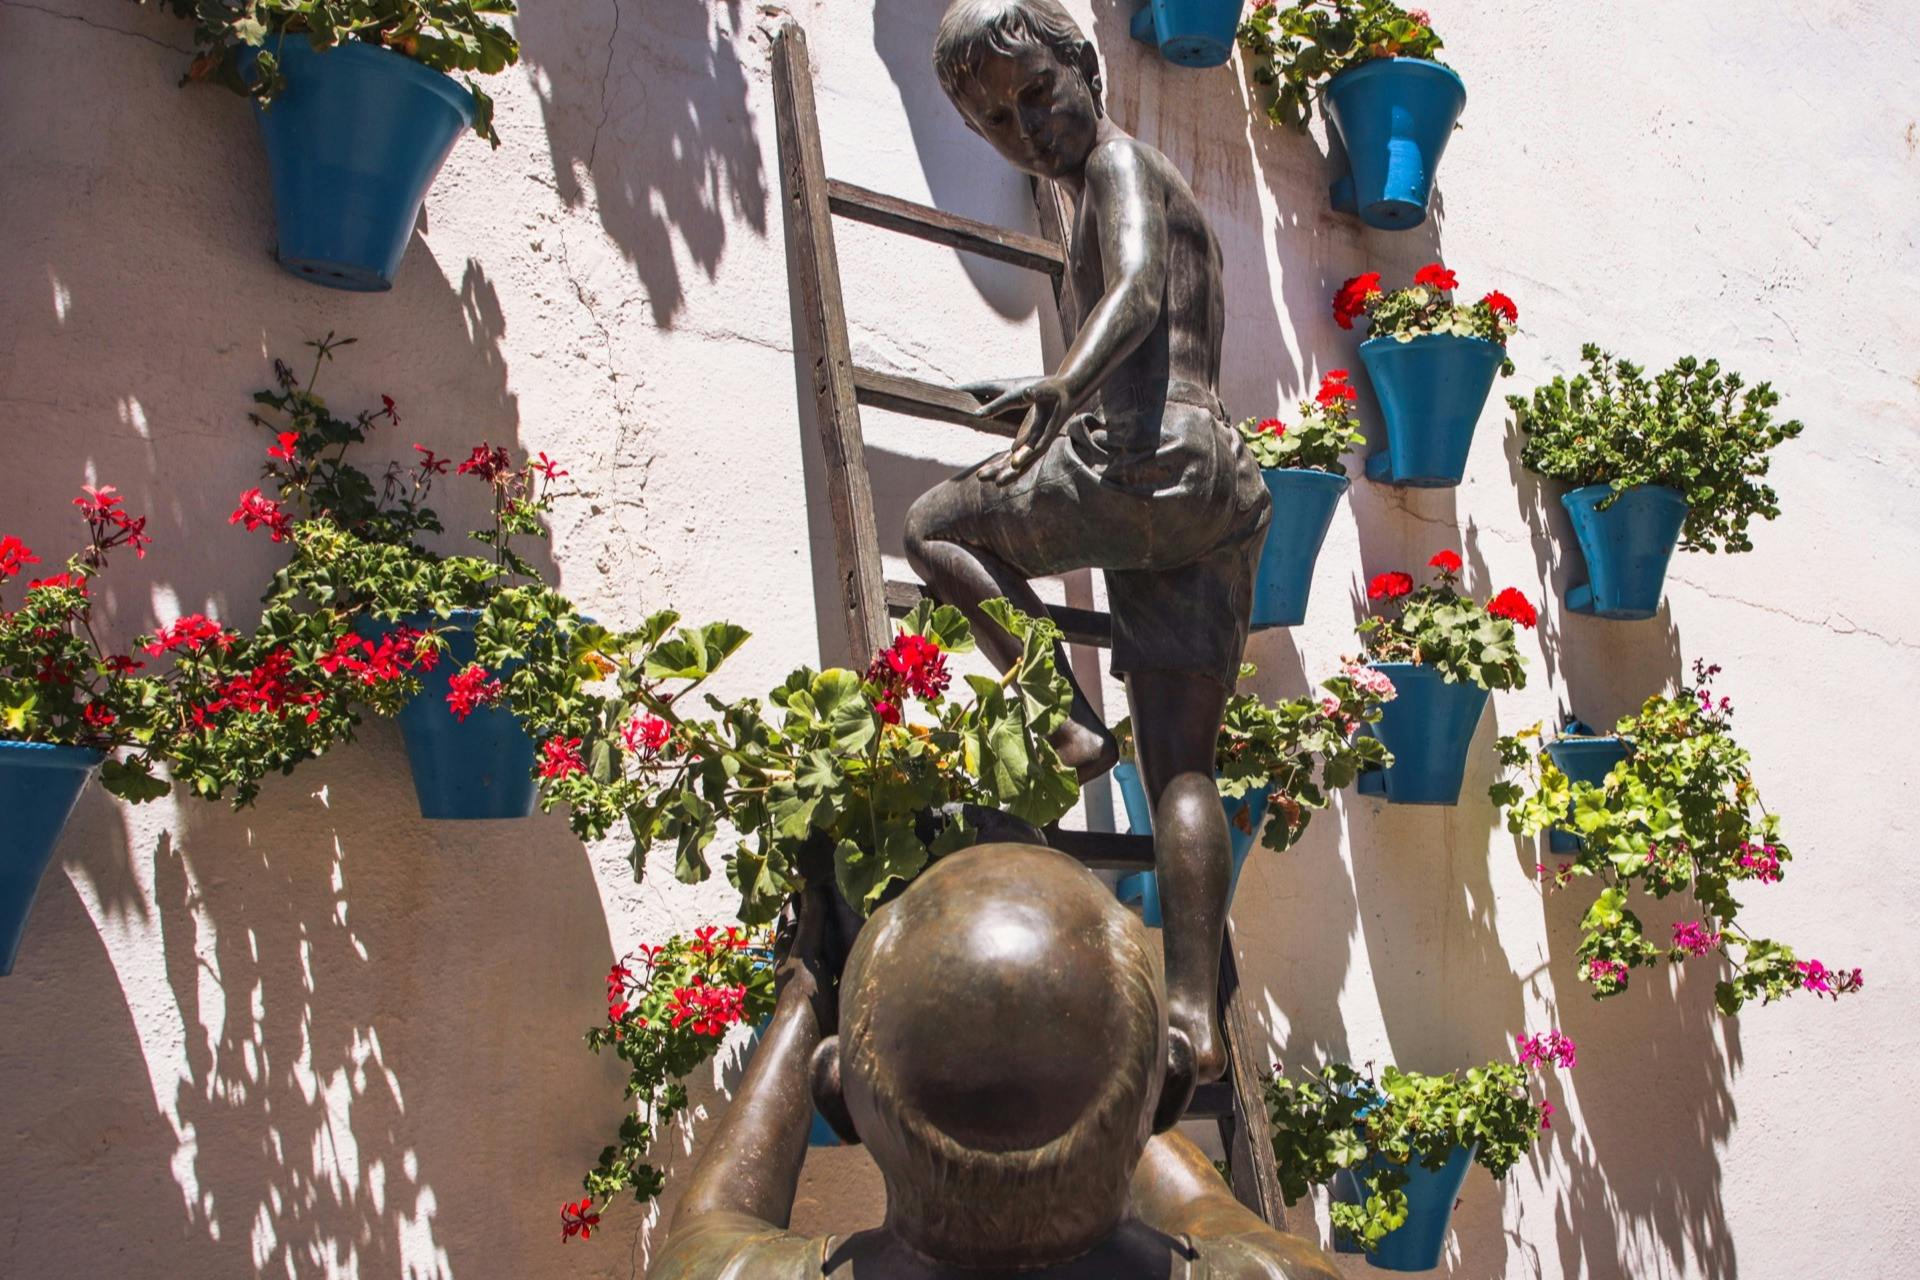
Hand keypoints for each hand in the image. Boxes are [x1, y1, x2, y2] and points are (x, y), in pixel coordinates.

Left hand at [775, 880, 841, 1031]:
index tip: (810, 878)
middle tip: (837, 891)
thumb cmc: (804, 994)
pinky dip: (849, 956)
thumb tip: (811, 887)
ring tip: (855, 914)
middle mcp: (801, 963)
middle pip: (809, 933)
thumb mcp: (806, 952)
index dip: (798, 899)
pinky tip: (864, 948)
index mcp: (788, 952)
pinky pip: (842, 967)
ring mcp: (818, 979)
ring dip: (837, 936)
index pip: (791, 917)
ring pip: (826, 950)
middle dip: (820, 915)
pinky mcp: (834, 992)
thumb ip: (811, 922)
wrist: (814, 1039)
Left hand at [974, 376, 1072, 485]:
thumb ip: (1036, 393)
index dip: (1027, 456)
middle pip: (1025, 462)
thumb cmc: (1054, 392)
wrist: (1065, 396)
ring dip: (999, 471)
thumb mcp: (1045, 390)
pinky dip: (999, 464)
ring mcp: (1031, 445)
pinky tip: (985, 472)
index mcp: (1046, 431)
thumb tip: (1026, 392)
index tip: (1015, 464)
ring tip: (980, 476)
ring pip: (1015, 463)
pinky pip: (1010, 457)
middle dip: (1011, 472)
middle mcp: (1039, 443)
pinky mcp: (1024, 443)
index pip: (1037, 447)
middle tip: (997, 482)